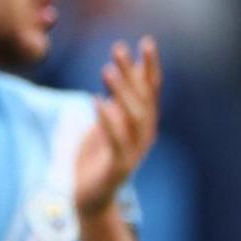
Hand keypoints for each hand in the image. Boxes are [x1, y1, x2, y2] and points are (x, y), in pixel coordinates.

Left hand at [75, 37, 161, 217]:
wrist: (90, 198)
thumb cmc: (95, 159)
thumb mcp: (103, 126)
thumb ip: (113, 103)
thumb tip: (117, 74)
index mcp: (142, 124)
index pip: (150, 91)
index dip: (149, 67)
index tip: (146, 42)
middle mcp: (144, 135)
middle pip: (142, 98)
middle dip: (132, 72)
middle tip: (118, 48)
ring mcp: (134, 152)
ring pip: (132, 117)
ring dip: (121, 92)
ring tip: (106, 70)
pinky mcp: (118, 167)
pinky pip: (115, 140)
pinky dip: (107, 120)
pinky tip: (95, 101)